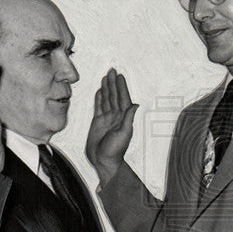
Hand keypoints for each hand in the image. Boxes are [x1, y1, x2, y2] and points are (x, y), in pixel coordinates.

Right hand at [87, 67, 138, 186]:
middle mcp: (115, 116)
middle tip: (112, 70)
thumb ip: (128, 119)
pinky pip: (98, 107)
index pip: (122, 98)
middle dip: (113, 83)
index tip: (119, 76)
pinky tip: (99, 91)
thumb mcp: (124, 134)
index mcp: (123, 118)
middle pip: (114, 95)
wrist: (103, 161)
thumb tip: (135, 105)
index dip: (121, 87)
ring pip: (106, 99)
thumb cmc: (115, 150)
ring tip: (105, 77)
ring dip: (106, 88)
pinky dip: (99, 98)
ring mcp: (106, 118)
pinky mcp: (97, 122)